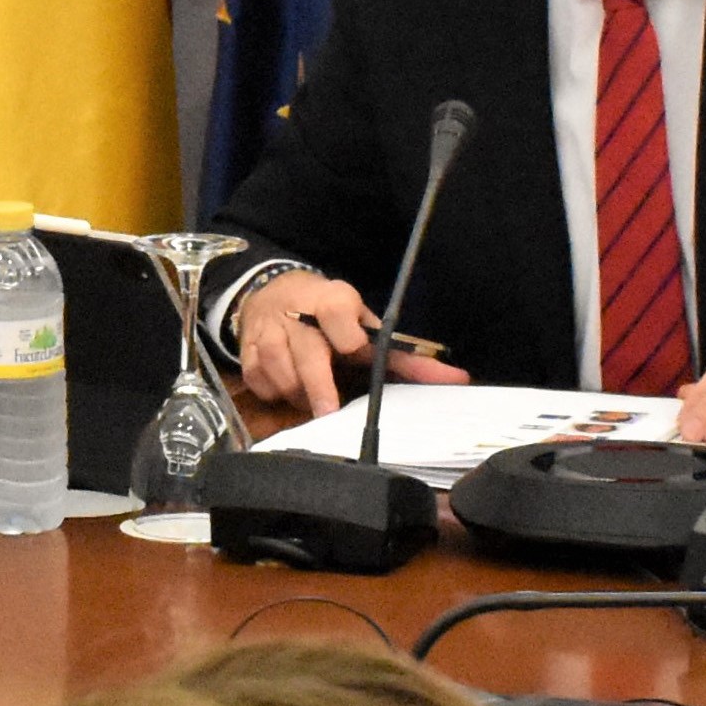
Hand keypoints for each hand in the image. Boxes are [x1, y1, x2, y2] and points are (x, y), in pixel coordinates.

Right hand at [229, 267, 466, 417]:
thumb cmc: (331, 315)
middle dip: (318, 386)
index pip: (338, 315)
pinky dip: (275, 393)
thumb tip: (459, 380)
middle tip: (328, 413)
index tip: (353, 353)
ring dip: (300, 394)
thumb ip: (407, 358)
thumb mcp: (367, 326)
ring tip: (314, 397)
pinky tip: (288, 389)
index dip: (346, 337)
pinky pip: (260, 384)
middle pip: (306, 354)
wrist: (273, 292)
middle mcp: (297, 314)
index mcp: (332, 301)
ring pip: (281, 374)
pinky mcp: (246, 353)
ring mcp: (267, 334)